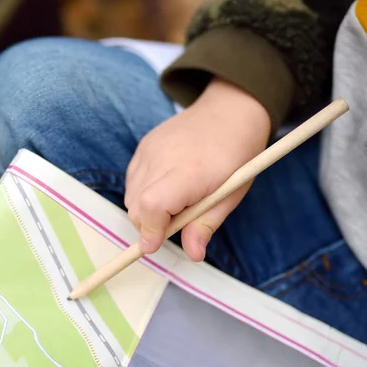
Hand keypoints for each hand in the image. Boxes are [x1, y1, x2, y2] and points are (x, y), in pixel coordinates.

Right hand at [125, 77, 269, 260]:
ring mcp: (148, 150)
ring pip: (130, 195)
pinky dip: (142, 192)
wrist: (229, 112)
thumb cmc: (236, 155)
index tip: (154, 245)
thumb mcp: (230, 195)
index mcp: (188, 172)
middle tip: (175, 223)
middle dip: (148, 225)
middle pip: (135, 206)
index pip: (152, 206)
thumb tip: (193, 254)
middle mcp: (161, 159)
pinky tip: (166, 186)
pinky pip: (132, 180)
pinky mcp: (143, 145)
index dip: (150, 230)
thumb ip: (205, 225)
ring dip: (145, 209)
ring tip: (174, 201)